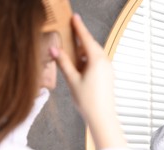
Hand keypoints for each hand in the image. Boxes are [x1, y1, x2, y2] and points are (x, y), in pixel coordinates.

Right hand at [50, 14, 124, 149]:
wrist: (102, 117)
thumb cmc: (89, 101)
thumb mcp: (72, 80)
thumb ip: (64, 63)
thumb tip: (55, 50)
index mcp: (97, 61)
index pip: (86, 39)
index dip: (79, 28)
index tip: (75, 18)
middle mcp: (105, 62)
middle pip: (91, 45)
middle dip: (81, 41)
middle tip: (70, 37)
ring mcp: (109, 69)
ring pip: (95, 54)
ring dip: (84, 53)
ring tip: (72, 59)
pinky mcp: (109, 76)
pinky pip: (98, 62)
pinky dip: (89, 60)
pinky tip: (81, 68)